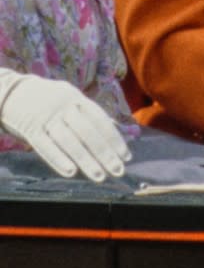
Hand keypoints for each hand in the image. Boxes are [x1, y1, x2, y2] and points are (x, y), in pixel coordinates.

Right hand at [0, 72, 131, 181]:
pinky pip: (45, 146)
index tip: (126, 156)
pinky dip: (59, 159)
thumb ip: (89, 114)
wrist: (12, 91)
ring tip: (100, 176)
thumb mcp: (70, 98)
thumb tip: (115, 131)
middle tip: (118, 171)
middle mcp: (63, 106)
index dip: (114, 138)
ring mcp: (46, 116)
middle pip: (87, 131)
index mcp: (76, 98)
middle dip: (104, 153)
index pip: (100, 119)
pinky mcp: (30, 127)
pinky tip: (72, 172)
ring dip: (86, 160)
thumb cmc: (49, 100)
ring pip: (69, 141)